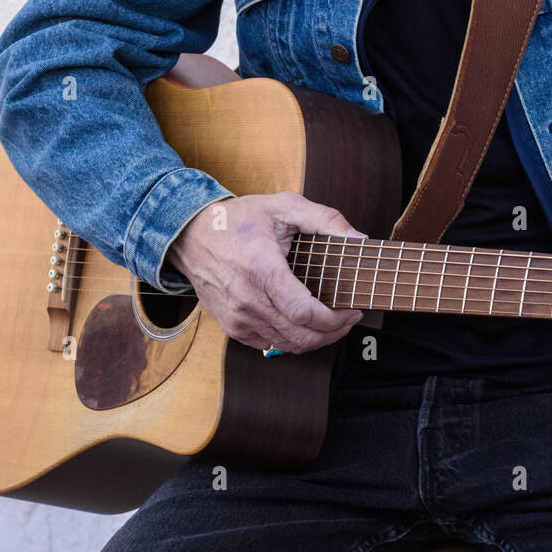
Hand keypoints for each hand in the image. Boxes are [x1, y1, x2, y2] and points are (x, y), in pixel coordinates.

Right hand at [166, 191, 364, 353]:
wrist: (192, 236)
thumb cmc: (239, 219)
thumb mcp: (284, 206)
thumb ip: (325, 219)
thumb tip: (359, 239)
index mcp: (262, 270)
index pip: (305, 313)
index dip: (336, 319)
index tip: (353, 309)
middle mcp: (247, 300)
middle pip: (300, 336)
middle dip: (333, 333)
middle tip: (350, 318)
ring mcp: (238, 318)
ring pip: (287, 345)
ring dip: (316, 339)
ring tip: (333, 321)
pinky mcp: (233, 327)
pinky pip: (270, 344)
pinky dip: (293, 340)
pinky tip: (306, 324)